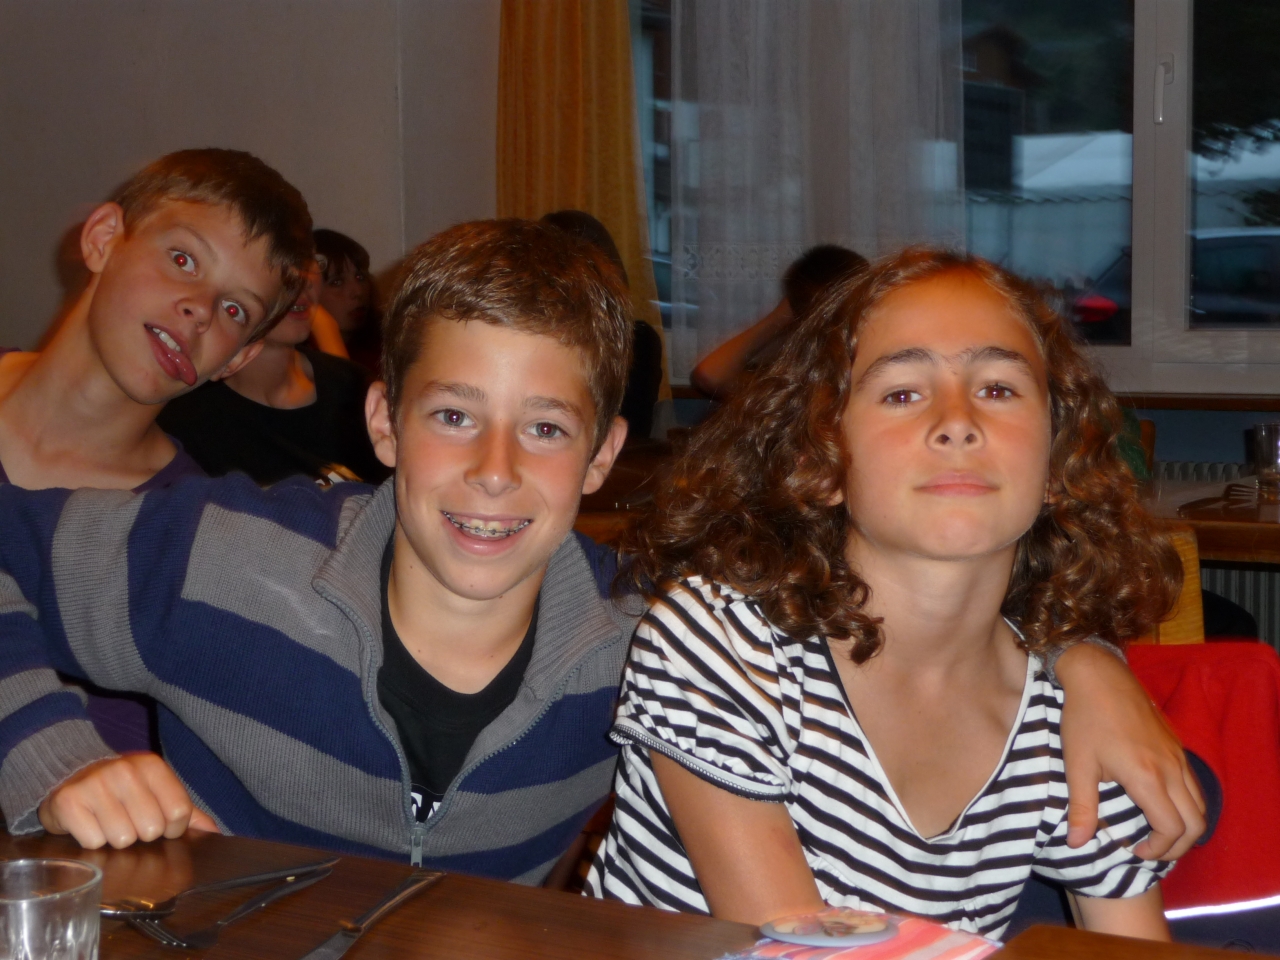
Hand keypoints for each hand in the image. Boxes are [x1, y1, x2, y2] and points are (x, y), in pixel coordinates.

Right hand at [38, 753, 217, 848]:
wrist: (73, 776)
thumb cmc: (124, 791)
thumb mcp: (158, 793)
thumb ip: (188, 813)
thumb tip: (215, 835)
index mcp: (153, 767)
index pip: (179, 812)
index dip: (172, 829)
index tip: (160, 824)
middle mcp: (125, 770)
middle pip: (151, 829)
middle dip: (143, 835)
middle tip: (130, 822)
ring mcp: (96, 784)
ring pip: (123, 839)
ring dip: (117, 840)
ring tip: (109, 824)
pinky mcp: (70, 801)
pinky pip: (94, 842)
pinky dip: (93, 841)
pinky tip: (90, 826)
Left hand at [1056, 644, 1204, 859]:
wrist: (1099, 676)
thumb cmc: (1084, 719)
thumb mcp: (1077, 764)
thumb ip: (1081, 807)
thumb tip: (1077, 844)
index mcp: (1148, 777)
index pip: (1172, 829)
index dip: (1159, 849)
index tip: (1135, 850)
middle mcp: (1171, 769)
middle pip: (1196, 823)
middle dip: (1178, 846)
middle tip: (1152, 850)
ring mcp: (1178, 756)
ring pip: (1201, 804)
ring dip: (1186, 826)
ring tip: (1158, 832)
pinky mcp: (1177, 746)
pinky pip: (1194, 785)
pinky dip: (1187, 805)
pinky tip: (1161, 804)